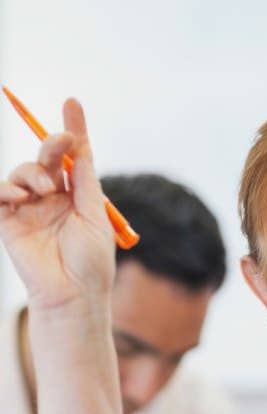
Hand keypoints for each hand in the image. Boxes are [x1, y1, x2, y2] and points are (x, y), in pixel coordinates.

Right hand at [0, 98, 113, 312]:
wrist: (73, 294)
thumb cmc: (91, 263)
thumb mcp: (94, 216)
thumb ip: (84, 181)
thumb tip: (81, 144)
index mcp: (78, 197)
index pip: (74, 157)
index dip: (73, 130)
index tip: (72, 102)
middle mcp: (53, 199)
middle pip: (47, 157)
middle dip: (52, 145)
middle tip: (58, 145)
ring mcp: (29, 208)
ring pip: (23, 171)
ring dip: (32, 172)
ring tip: (43, 191)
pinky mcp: (8, 221)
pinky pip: (0, 192)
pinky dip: (6, 188)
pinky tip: (18, 196)